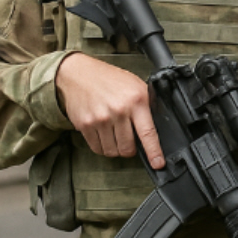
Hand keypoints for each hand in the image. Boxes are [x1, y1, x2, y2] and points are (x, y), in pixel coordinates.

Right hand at [55, 52, 163, 168]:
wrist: (79, 74)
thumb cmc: (111, 80)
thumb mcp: (137, 86)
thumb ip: (147, 106)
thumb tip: (158, 127)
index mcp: (136, 101)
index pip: (148, 132)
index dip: (154, 151)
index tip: (158, 163)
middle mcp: (118, 111)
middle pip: (128, 148)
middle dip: (131, 149)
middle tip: (130, 140)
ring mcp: (100, 119)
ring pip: (112, 151)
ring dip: (116, 149)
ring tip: (116, 135)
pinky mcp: (85, 125)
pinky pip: (97, 148)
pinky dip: (103, 147)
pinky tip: (105, 135)